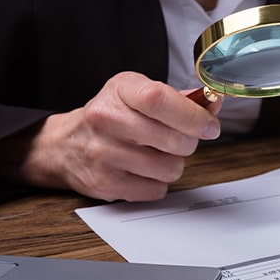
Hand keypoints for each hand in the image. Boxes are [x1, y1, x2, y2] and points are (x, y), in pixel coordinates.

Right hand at [18, 71, 222, 201]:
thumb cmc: (111, 115)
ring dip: (172, 164)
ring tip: (156, 154)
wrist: (65, 145)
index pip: (160, 100)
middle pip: (173, 139)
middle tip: (179, 140)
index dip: (193, 115)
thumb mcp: (137, 93)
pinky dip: (157, 182)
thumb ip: (179, 99)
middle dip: (188, 143)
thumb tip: (214, 104)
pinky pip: (156, 190)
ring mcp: (103, 153)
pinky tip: (142, 170)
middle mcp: (106, 119)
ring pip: (169, 168)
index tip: (209, 125)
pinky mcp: (105, 183)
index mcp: (120, 90)